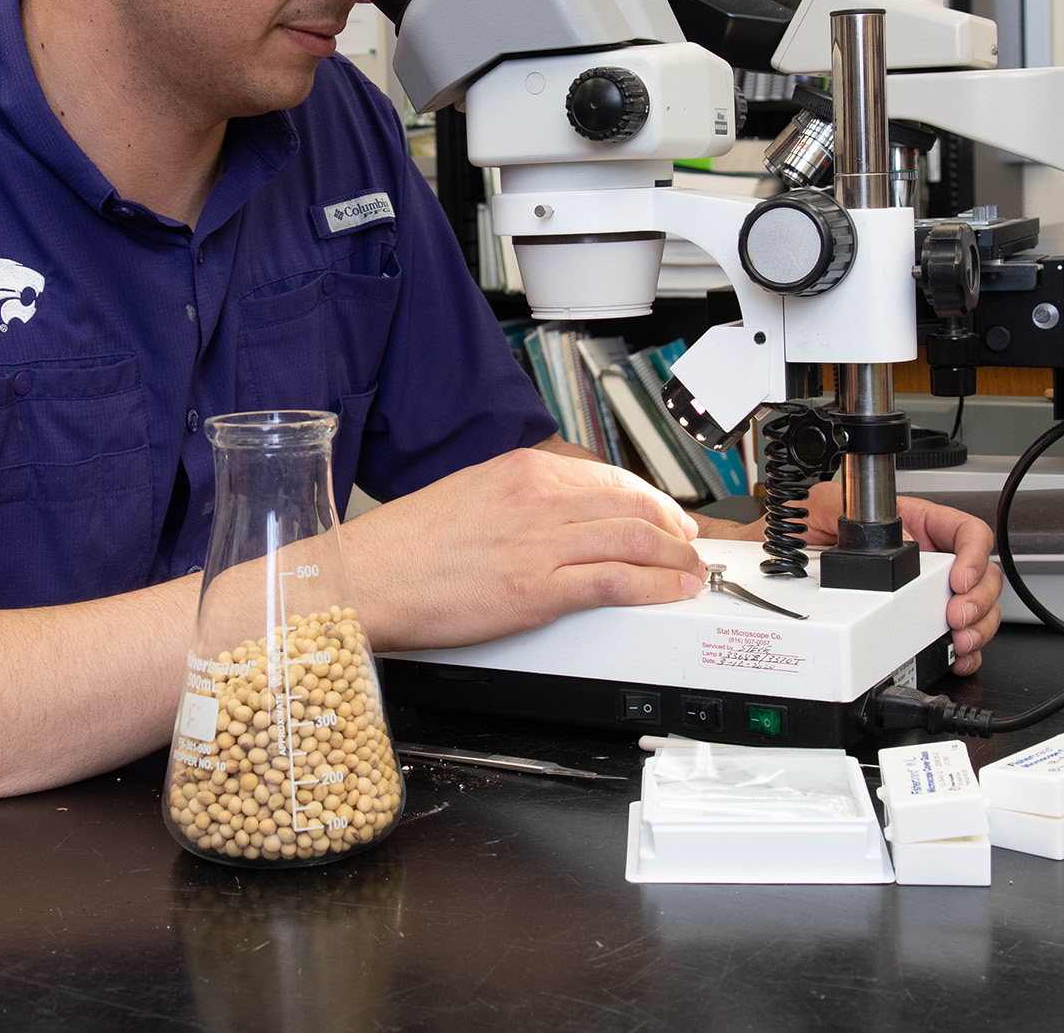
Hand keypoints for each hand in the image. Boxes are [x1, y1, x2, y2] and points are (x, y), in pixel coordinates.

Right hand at [345, 446, 706, 651]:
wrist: (371, 578)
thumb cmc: (410, 544)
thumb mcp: (473, 491)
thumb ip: (524, 495)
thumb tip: (566, 510)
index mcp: (523, 469)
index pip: (610, 479)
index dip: (652, 500)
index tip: (667, 515)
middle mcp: (539, 499)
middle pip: (633, 507)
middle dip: (674, 529)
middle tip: (689, 545)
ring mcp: (541, 544)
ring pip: (636, 542)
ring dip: (676, 560)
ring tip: (691, 573)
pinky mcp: (538, 591)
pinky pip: (617, 583)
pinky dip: (656, 588)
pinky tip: (671, 593)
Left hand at [697, 486, 1002, 674]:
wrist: (774, 565)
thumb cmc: (801, 531)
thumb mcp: (820, 506)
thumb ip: (848, 507)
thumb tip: (879, 526)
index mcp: (914, 524)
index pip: (966, 532)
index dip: (975, 555)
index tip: (960, 579)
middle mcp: (925, 559)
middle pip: (980, 576)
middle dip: (978, 601)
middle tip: (955, 618)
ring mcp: (923, 593)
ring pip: (974, 610)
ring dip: (975, 629)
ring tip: (957, 640)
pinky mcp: (915, 624)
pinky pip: (955, 639)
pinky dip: (963, 652)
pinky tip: (955, 656)